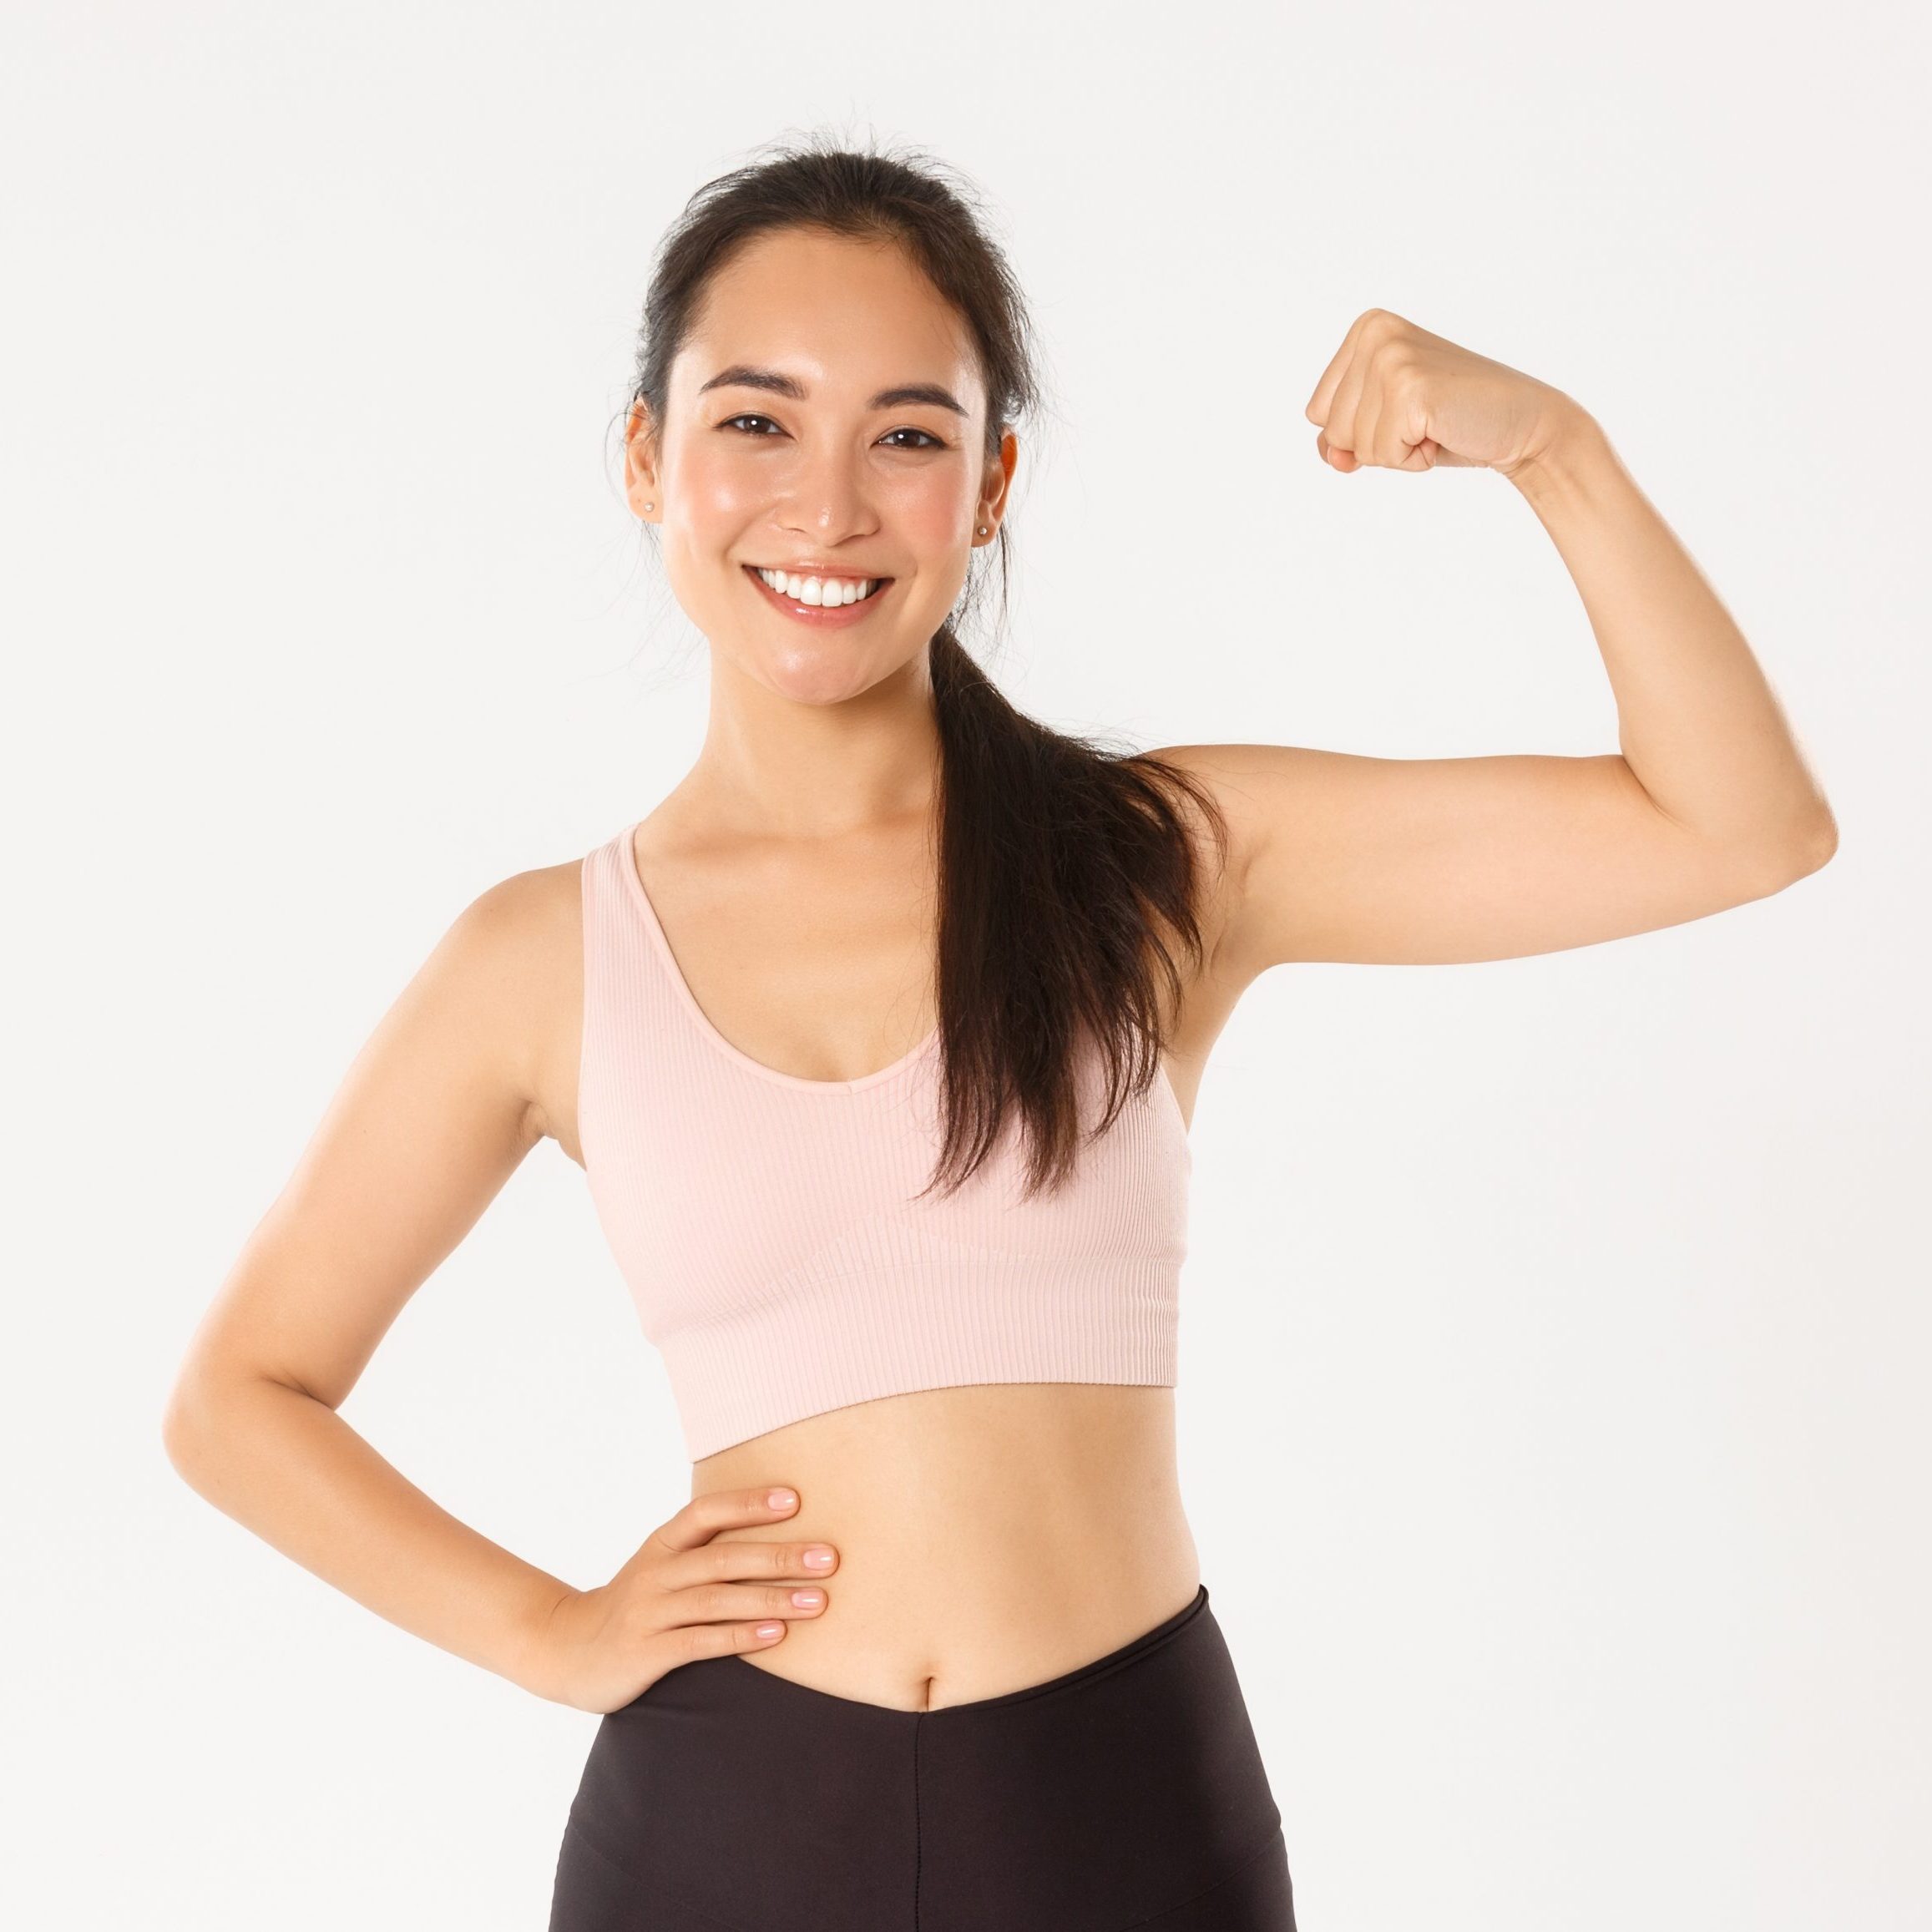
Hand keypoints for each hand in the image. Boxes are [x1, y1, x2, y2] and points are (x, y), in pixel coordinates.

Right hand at [524, 1486, 837, 1712]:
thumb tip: (778, 1534)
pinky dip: (741, 1637)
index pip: (706, 1512)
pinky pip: (700, 1641)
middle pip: (723, 1557)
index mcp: (662, 1543)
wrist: (566, 1650)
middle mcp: (656, 1572)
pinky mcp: (647, 1652)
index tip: (795, 1500)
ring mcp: (650, 1612)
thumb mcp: (661, 1568)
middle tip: (829, 1558)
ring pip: (717, 1600)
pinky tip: (776, 1636)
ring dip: (772, 1599)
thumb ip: (705, 1552)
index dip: (748, 1503)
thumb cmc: (636, 1605)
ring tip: (818, 1601)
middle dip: (780, 1556)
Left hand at [1304, 308, 1581, 477]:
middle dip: (1377, 441)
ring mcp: (1391, 358)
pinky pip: (1382, 455)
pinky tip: (1442, 432)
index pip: (1317, 411)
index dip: (1360, 430)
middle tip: (1425, 418)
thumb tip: (1331, 455)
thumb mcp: (1384, 422)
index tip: (1407, 410)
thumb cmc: (1452, 421)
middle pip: (1331, 428)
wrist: (1521, 424)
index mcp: (1366, 328)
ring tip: (1435, 424)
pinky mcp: (1410, 389)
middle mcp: (1375, 333)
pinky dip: (1413, 459)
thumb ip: (1340, 436)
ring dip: (1396, 451)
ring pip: (1353, 445)